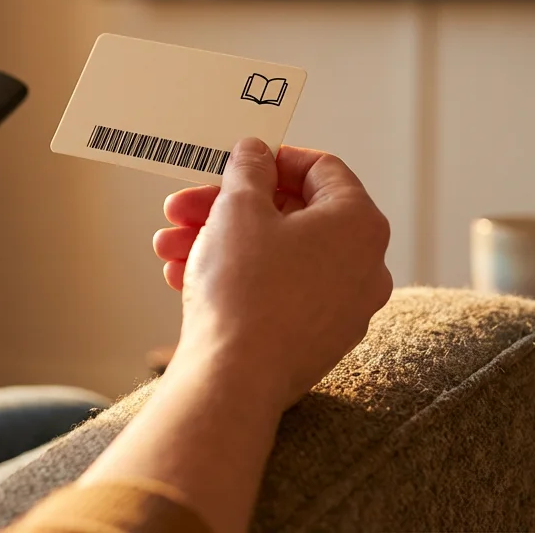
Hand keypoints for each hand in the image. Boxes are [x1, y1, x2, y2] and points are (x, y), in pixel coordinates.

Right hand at [152, 139, 391, 409]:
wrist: (234, 381)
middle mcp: (365, 266)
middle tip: (183, 209)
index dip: (271, 159)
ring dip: (221, 243)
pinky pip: (279, 293)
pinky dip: (238, 279)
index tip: (235, 164)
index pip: (321, 168)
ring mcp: (344, 308)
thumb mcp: (238, 208)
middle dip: (228, 208)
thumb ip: (249, 169)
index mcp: (360, 223)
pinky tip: (183, 278)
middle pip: (292, 216)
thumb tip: (255, 153)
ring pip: (278, 257)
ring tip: (169, 247)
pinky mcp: (318, 341)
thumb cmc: (243, 288)